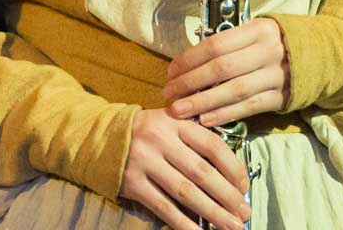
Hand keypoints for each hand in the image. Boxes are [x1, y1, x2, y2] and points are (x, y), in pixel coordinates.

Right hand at [120, 108, 251, 229]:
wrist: (98, 136)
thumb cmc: (144, 132)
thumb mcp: (169, 123)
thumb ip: (194, 139)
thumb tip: (229, 173)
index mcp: (176, 122)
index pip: (212, 145)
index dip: (232, 167)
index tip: (245, 187)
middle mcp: (162, 140)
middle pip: (201, 172)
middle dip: (227, 195)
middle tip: (244, 212)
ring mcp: (146, 162)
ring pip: (185, 191)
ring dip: (211, 211)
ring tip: (230, 225)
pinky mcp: (132, 183)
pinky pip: (162, 206)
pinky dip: (182, 222)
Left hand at [164, 18, 289, 126]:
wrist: (322, 55)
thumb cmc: (278, 42)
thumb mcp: (258, 32)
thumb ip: (231, 43)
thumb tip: (190, 62)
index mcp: (259, 29)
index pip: (216, 45)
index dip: (189, 60)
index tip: (170, 72)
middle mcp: (268, 51)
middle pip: (222, 68)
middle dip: (190, 82)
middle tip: (169, 94)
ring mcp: (277, 75)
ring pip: (234, 91)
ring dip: (203, 102)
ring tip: (180, 111)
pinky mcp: (281, 97)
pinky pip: (249, 107)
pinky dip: (226, 114)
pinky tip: (205, 120)